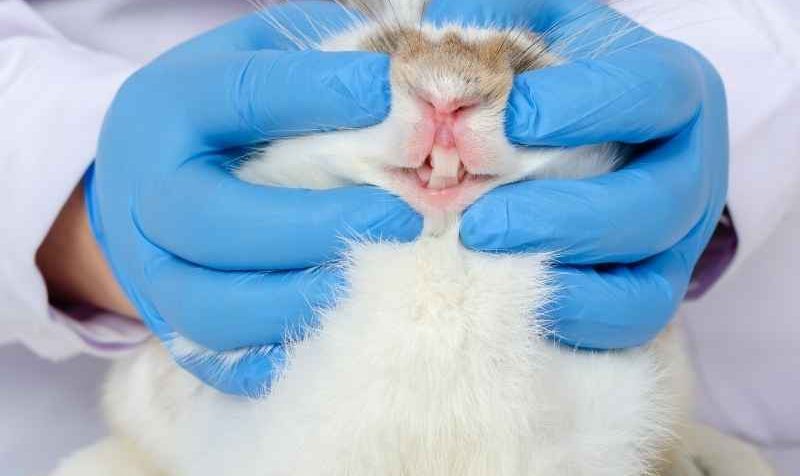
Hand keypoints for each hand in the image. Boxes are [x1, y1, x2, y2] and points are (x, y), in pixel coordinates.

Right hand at [87, 2, 420, 395]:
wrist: (138, 182)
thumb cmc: (215, 115)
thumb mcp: (246, 58)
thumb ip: (310, 56)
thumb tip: (400, 67)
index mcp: (164, 110)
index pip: (244, 97)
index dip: (325, 95)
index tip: (398, 96)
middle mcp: (145, 196)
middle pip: (217, 223)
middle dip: (320, 225)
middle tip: (405, 218)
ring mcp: (152, 273)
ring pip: (218, 307)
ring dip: (310, 297)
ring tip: (384, 278)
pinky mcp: (173, 329)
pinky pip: (225, 361)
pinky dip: (286, 353)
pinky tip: (343, 327)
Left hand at [427, 0, 727, 347]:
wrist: (572, 134)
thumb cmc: (548, 77)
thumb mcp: (531, 28)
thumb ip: (494, 25)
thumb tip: (435, 63)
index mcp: (671, 88)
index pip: (649, 93)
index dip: (583, 108)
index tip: (506, 121)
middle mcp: (688, 167)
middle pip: (654, 204)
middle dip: (561, 218)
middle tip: (479, 221)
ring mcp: (676, 238)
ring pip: (645, 278)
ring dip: (560, 276)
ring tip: (482, 259)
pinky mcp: (651, 288)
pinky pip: (627, 320)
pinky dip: (570, 316)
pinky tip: (506, 296)